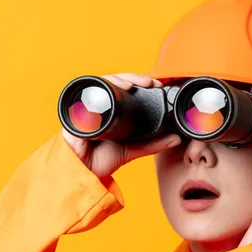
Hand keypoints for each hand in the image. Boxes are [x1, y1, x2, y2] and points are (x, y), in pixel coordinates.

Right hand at [61, 73, 181, 178]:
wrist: (84, 174)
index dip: (139, 82)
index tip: (156, 84)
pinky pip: (84, 96)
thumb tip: (176, 138)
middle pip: (113, 81)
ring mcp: (86, 108)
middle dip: (132, 78)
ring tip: (130, 85)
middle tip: (148, 83)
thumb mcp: (132, 150)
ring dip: (116, 79)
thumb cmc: (101, 160)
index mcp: (112, 110)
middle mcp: (99, 105)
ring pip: (100, 84)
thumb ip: (153, 144)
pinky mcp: (75, 114)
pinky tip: (109, 90)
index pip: (125, 88)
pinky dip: (95, 91)